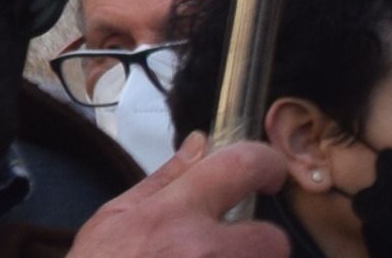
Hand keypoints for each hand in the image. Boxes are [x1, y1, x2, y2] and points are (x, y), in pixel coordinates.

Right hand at [65, 138, 296, 257]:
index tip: (267, 174)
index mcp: (175, 214)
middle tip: (232, 246)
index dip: (267, 164)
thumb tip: (201, 144)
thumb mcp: (117, 214)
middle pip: (274, 241)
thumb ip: (167, 178)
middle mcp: (203, 252)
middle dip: (260, 242)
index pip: (242, 167)